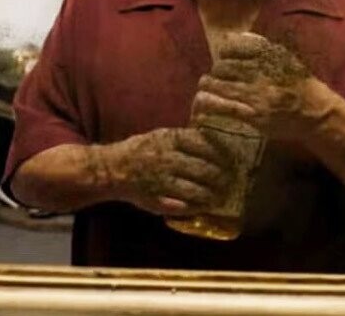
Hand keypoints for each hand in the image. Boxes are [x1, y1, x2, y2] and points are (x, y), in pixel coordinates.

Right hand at [99, 127, 233, 215]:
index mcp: (169, 140)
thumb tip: (215, 140)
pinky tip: (203, 207)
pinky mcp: (156, 199)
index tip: (232, 159)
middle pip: (203, 169)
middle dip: (221, 177)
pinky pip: (181, 206)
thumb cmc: (141, 151)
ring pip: (195, 190)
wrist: (111, 169)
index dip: (221, 154)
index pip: (204, 145)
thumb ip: (184, 139)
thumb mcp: (161, 136)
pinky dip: (195, 208)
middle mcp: (167, 159)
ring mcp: (161, 180)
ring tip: (221, 197)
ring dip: (212, 195)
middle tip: (232, 181)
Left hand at [192, 32, 333, 140]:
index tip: (223, 60)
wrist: (317, 113)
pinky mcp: (254, 116)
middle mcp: (261, 74)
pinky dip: (208, 108)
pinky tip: (200, 112)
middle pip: (223, 68)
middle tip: (212, 80)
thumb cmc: (301, 85)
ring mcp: (257, 96)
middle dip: (214, 75)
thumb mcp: (286, 58)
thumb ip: (261, 46)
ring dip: (206, 90)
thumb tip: (234, 35)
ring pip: (219, 87)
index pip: (234, 47)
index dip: (224, 54)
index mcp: (269, 57)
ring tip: (203, 93)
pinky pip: (223, 109)